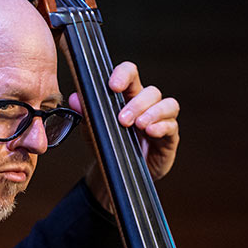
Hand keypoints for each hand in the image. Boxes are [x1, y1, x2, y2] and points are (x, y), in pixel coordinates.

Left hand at [71, 61, 178, 210]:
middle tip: (123, 119)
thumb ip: (85, 114)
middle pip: (151, 91)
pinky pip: (172, 126)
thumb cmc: (108, 145)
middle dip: (137, 104)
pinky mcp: (169, 138)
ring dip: (153, 113)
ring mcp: (160, 120)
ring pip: (168, 105)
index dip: (124, 75)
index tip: (114, 85)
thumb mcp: (92, 130)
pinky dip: (162, 126)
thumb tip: (75, 99)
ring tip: (140, 125)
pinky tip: (151, 132)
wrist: (116, 173)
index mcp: (128, 96)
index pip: (130, 75)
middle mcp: (146, 105)